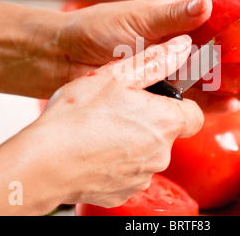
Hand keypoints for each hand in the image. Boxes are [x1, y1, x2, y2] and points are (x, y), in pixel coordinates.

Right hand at [31, 35, 202, 207]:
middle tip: (120, 110)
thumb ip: (156, 61)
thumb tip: (182, 46)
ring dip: (133, 141)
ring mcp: (142, 177)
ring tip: (102, 130)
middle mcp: (161, 154)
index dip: (179, 105)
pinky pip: (129, 173)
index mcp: (165, 122)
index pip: (194, 115)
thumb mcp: (118, 75)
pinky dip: (117, 163)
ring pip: (147, 153)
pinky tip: (95, 151)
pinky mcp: (123, 193)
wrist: (45, 163)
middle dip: (150, 121)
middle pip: (167, 133)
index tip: (160, 101)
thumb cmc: (78, 118)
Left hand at [59, 0, 239, 110]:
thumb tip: (206, 4)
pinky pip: (194, 101)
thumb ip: (171, 16)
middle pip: (226, 52)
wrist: (66, 58)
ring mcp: (174, 71)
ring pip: (216, 80)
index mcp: (178, 20)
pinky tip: (234, 107)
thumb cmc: (97, 28)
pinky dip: (215, 105)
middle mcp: (181, 46)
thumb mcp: (136, 18)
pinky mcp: (163, 94)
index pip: (221, 16)